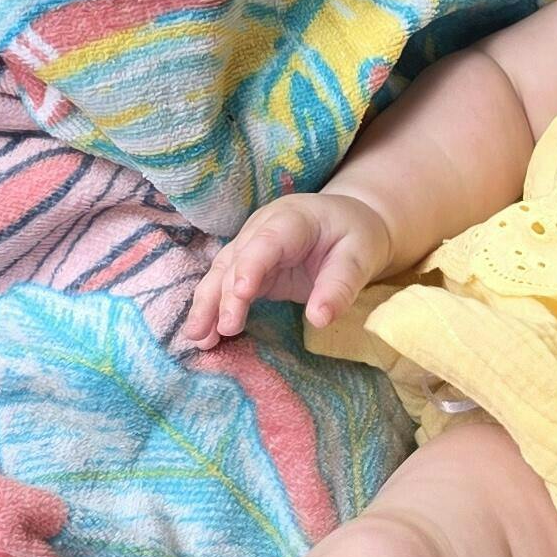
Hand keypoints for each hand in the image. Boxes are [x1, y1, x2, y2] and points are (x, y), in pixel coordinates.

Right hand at [183, 186, 393, 344]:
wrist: (348, 221)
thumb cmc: (356, 236)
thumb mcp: (360, 257)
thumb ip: (340, 286)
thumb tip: (319, 319)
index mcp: (292, 219)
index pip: (266, 241)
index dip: (251, 266)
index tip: (241, 294)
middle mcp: (261, 228)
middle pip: (235, 260)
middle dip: (223, 296)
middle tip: (219, 331)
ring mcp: (250, 246)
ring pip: (221, 273)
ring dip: (207, 305)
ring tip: (197, 337)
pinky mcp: (247, 266)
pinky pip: (224, 286)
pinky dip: (213, 309)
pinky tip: (204, 334)